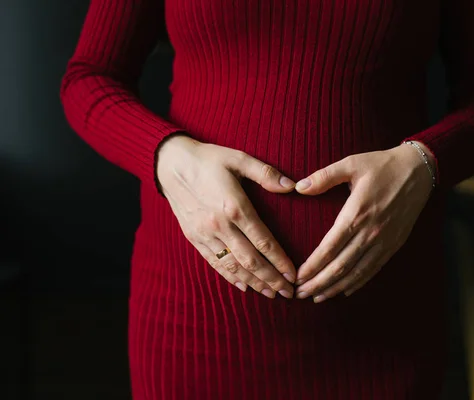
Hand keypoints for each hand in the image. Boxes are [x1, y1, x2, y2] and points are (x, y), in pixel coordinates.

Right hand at [156, 134, 296, 298]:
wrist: (170, 163)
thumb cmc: (209, 159)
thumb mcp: (239, 159)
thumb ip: (266, 173)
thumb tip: (293, 186)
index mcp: (235, 207)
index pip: (263, 241)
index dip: (280, 261)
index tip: (294, 274)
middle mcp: (220, 225)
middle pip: (250, 260)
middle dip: (271, 279)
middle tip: (288, 292)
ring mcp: (205, 234)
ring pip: (233, 266)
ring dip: (254, 282)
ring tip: (271, 293)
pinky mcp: (194, 237)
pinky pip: (214, 262)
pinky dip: (230, 277)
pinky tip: (244, 286)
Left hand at [293, 142, 434, 301]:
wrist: (420, 170)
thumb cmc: (382, 165)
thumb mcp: (352, 163)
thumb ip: (324, 176)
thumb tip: (299, 187)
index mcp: (357, 213)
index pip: (329, 248)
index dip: (312, 266)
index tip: (296, 277)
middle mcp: (370, 232)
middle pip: (340, 266)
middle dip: (318, 283)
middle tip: (299, 294)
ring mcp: (384, 241)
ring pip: (356, 272)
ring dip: (335, 288)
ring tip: (317, 297)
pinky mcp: (394, 244)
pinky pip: (374, 269)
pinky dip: (358, 282)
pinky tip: (345, 290)